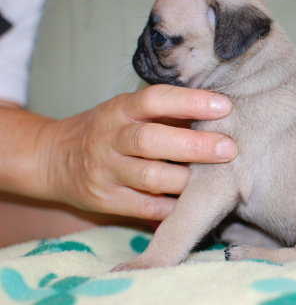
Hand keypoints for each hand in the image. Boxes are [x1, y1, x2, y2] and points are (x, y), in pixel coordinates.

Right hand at [39, 84, 236, 219]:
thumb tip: (220, 109)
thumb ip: (165, 112)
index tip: (224, 105)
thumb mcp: (128, 111)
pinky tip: (193, 203)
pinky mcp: (105, 200)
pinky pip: (145, 207)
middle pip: (151, 140)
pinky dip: (172, 206)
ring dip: (186, 180)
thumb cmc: (108, 129)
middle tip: (229, 149)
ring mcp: (105, 171)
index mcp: (119, 109)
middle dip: (194, 145)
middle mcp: (109, 138)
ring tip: (215, 180)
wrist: (54, 158)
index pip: (154, 99)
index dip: (189, 101)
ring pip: (149, 177)